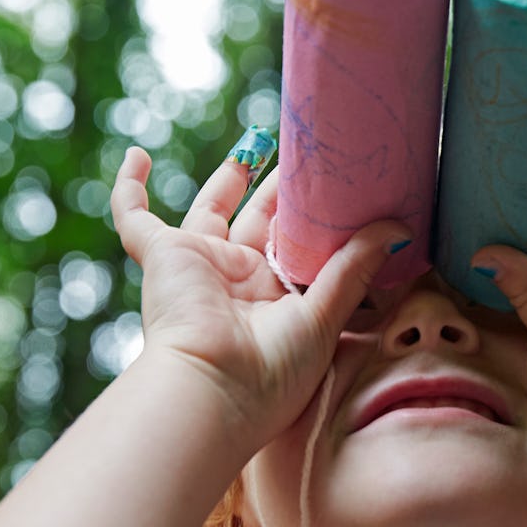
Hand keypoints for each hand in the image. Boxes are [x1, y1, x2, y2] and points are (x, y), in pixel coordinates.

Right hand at [110, 147, 409, 445]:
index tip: (342, 184)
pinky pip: (134, 216)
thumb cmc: (273, 372)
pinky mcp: (163, 256)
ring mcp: (199, 266)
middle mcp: (238, 281)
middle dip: (282, 189)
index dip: (316, 218)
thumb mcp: (325, 316)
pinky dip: (130, 187)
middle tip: (308, 153)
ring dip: (233, 175)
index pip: (298, 248)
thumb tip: (397, 227)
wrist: (213, 388)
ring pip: (214, 208)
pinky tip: (137, 154)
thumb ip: (355, 268)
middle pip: (261, 221)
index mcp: (277, 301)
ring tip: (261, 138)